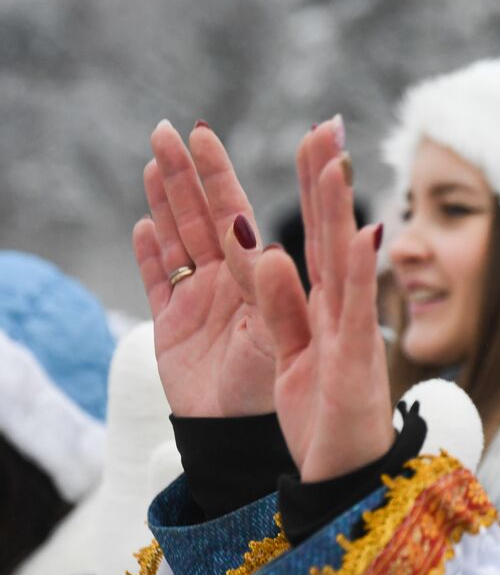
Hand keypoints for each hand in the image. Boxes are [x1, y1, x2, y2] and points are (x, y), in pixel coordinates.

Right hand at [133, 120, 310, 417]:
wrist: (246, 444)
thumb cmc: (281, 393)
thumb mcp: (280, 338)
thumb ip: (268, 291)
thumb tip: (252, 240)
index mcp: (263, 278)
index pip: (242, 214)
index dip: (224, 174)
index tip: (212, 132)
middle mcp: (233, 281)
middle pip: (206, 216)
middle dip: (191, 173)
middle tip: (175, 130)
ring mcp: (201, 302)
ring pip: (179, 239)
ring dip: (166, 200)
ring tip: (155, 156)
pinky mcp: (173, 329)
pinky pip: (158, 283)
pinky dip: (149, 255)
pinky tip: (144, 224)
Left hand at [253, 124, 391, 481]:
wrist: (349, 475)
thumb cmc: (324, 414)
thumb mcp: (290, 350)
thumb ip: (279, 302)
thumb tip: (264, 250)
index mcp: (324, 304)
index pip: (316, 232)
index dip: (314, 184)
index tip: (316, 136)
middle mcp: (342, 309)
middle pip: (331, 232)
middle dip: (326, 178)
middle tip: (327, 125)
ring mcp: (351, 332)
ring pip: (343, 260)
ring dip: (338, 211)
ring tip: (334, 161)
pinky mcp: (354, 362)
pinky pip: (347, 313)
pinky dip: (352, 276)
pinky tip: (353, 237)